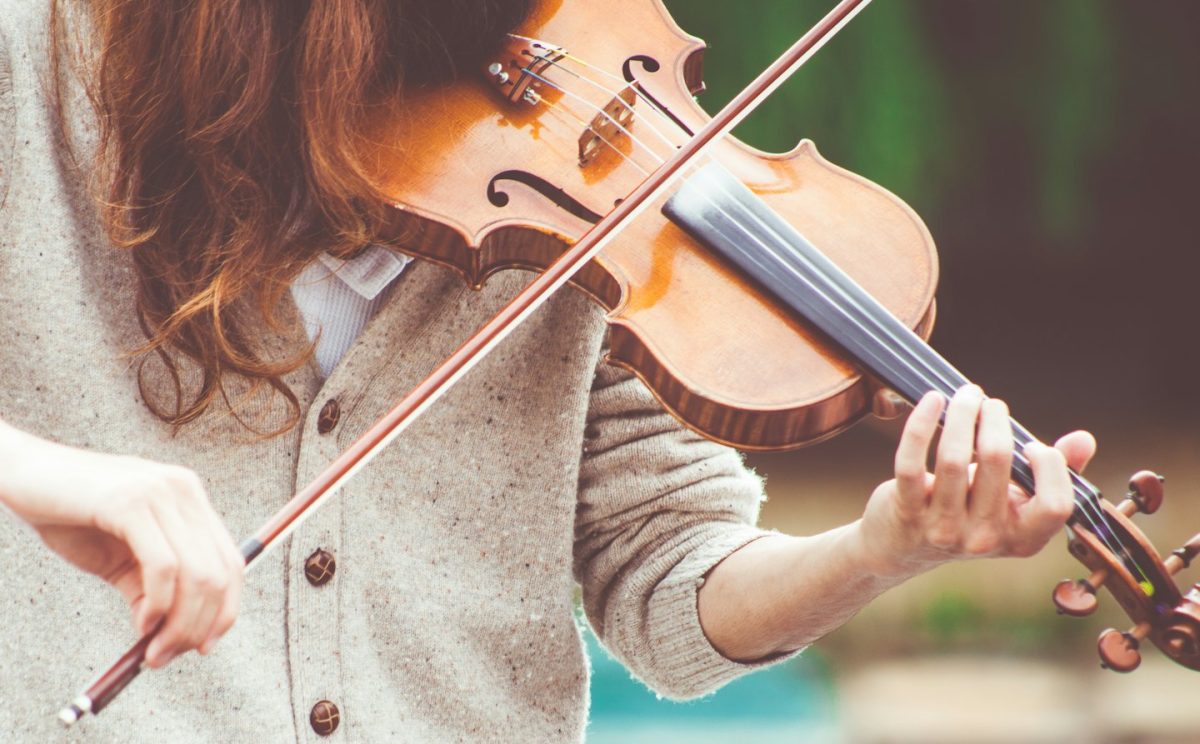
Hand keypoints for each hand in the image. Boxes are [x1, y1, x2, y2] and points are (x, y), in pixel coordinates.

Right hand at [0, 422, 243, 667]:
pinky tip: (142, 624)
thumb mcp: (119, 557)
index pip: (231, 562)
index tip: (204, 646)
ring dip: (180, 625)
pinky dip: (159, 605)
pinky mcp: (133, 502)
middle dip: (200, 626)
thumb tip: (171, 634)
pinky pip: (164, 566)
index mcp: (190, 499)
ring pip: (198, 574)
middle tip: (168, 656)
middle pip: (221, 572)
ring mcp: (162, 492)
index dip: (226, 610)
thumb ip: (150, 587)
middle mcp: (185, 491)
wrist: (21, 474)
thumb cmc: (69, 514)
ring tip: (154, 650)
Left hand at [858, 385, 1095, 578]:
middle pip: (998, 463)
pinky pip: (911, 462)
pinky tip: (932, 401)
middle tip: (988, 403)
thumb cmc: (968, 512)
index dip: (1050, 467)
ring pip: (954, 458)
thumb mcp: (1013, 500)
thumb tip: (1084, 439)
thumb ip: (1053, 473)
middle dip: (995, 419)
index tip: (1031, 444)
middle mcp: (984, 538)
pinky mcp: (907, 513)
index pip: (1055, 505)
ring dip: (962, 414)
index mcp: (1022, 539)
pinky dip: (921, 425)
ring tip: (965, 395)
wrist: (903, 547)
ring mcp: (944, 529)